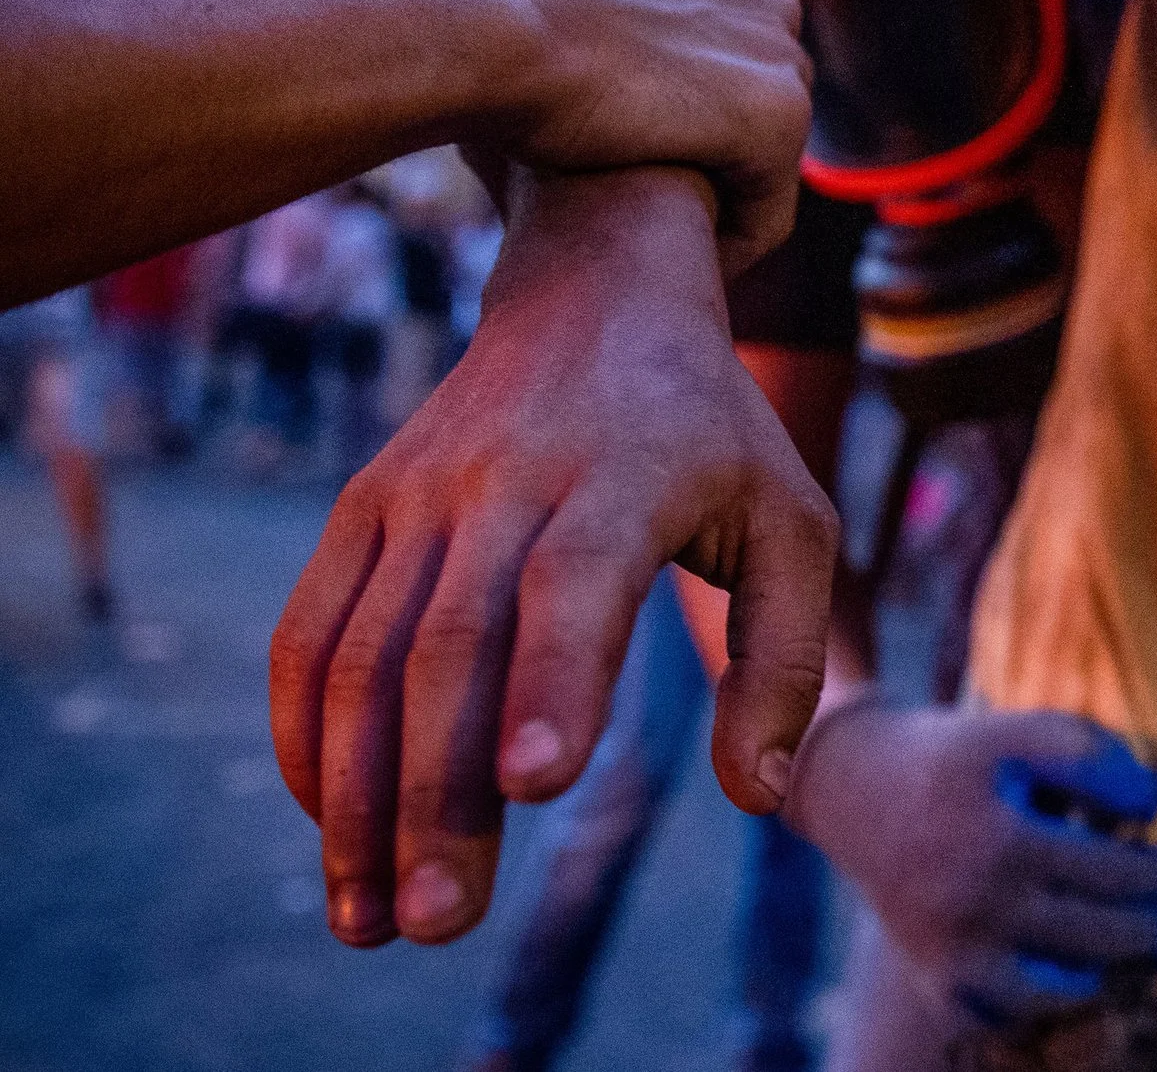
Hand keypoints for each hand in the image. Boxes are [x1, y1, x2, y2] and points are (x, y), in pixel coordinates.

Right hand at [269, 168, 839, 947]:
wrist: (598, 292)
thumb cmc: (715, 433)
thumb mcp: (790, 521)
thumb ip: (785, 659)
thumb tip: (760, 798)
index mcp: (630, 476)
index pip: (575, 582)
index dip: (553, 680)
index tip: (533, 789)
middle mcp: (508, 480)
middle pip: (452, 646)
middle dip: (435, 794)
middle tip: (435, 922)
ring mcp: (420, 491)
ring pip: (363, 652)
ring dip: (355, 794)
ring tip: (369, 917)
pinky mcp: (363, 505)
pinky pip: (311, 629)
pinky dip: (307, 733)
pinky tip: (332, 824)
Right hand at [444, 0, 811, 274]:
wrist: (493, 21)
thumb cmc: (495, 24)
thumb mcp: (568, 20)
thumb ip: (605, 48)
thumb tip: (584, 95)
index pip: (738, 66)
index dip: (695, 129)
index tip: (639, 176)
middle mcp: (764, 1)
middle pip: (764, 115)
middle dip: (718, 171)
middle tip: (651, 226)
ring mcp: (779, 59)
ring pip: (768, 169)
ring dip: (720, 215)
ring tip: (654, 252)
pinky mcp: (775, 119)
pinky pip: (768, 214)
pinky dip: (727, 252)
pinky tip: (669, 269)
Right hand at [786, 699, 1156, 1025]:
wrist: (856, 791)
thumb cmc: (964, 757)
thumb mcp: (1024, 730)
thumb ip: (1094, 756)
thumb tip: (1155, 807)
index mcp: (1003, 836)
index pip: (1117, 870)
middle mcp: (975, 902)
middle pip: (1104, 932)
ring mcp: (955, 952)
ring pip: (1068, 985)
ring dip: (1124, 972)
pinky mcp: (940, 983)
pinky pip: (1016, 1016)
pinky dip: (1057, 1004)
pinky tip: (1089, 977)